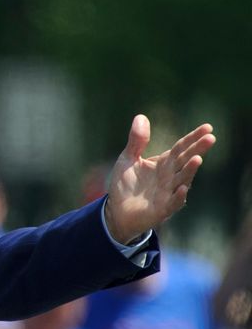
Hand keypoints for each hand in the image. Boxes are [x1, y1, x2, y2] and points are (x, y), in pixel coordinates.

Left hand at [104, 115, 214, 243]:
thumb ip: (136, 141)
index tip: (208, 127)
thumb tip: (141, 116)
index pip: (181, 148)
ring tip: (197, 159)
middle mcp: (170, 177)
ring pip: (182, 180)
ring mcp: (168, 193)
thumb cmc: (125, 185)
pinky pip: (173, 202)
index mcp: (163, 163)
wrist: (116, 211)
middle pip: (185, 161)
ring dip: (190, 171)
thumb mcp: (127, 159)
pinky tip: (183, 188)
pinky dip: (178, 196)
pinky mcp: (162, 209)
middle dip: (197, 150)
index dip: (193, 138)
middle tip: (211, 138)